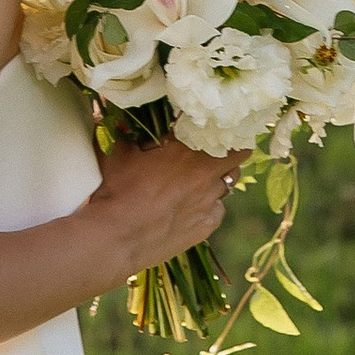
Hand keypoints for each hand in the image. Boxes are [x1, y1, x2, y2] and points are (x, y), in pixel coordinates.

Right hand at [91, 137, 240, 272]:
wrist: (115, 238)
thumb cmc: (115, 191)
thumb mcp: (117, 154)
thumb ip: (125, 132)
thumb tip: (118, 115)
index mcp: (187, 149)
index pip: (223, 131)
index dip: (222, 129)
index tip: (215, 129)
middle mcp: (205, 173)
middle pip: (240, 155)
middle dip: (232, 151)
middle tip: (217, 151)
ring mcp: (209, 201)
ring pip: (229, 183)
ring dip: (218, 179)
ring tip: (199, 182)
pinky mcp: (206, 226)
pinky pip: (217, 210)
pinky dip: (209, 206)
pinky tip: (192, 207)